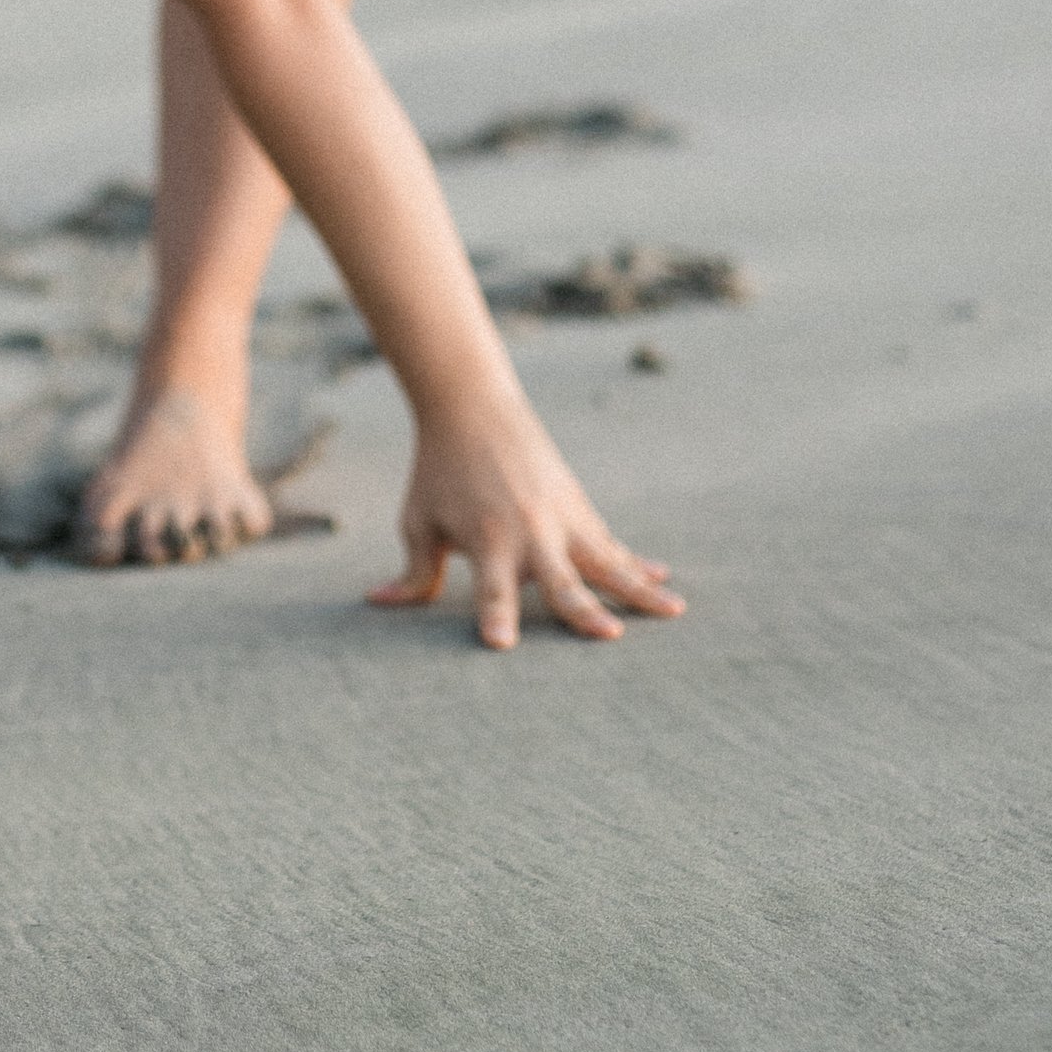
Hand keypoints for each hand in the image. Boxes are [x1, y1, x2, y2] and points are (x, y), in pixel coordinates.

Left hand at [369, 396, 684, 650]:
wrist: (472, 407)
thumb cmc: (438, 470)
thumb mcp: (418, 520)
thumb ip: (412, 571)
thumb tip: (377, 603)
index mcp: (486, 538)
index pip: (490, 587)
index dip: (495, 615)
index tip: (501, 644)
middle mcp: (529, 530)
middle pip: (560, 579)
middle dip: (584, 610)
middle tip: (610, 635)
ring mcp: (560, 517)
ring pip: (606, 559)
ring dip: (638, 586)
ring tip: (674, 610)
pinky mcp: (576, 506)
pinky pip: (610, 541)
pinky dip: (636, 560)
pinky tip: (662, 578)